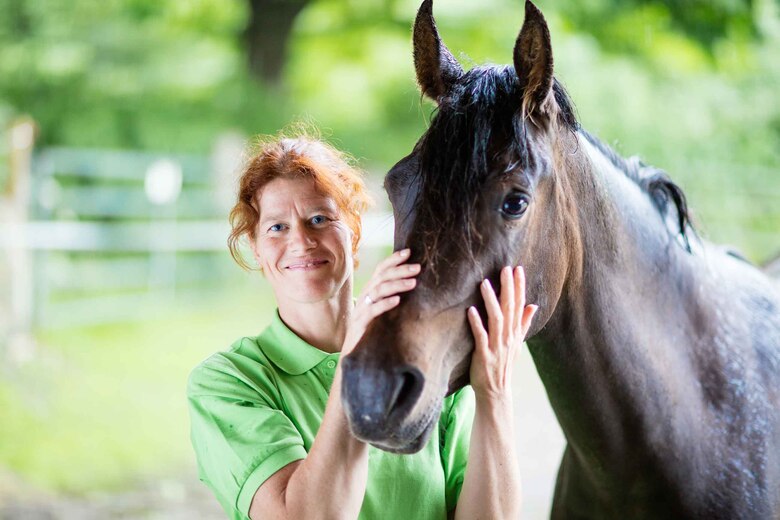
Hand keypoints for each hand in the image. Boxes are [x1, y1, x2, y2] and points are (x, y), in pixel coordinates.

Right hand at [342, 248, 419, 354]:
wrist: (353, 354)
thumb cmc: (372, 330)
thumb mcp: (383, 311)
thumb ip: (392, 297)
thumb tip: (415, 284)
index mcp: (370, 291)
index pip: (381, 269)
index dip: (393, 259)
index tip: (409, 252)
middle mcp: (365, 297)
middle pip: (381, 277)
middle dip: (400, 270)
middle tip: (417, 268)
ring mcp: (361, 309)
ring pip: (378, 290)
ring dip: (396, 285)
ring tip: (413, 283)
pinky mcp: (360, 324)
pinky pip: (372, 310)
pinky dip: (385, 303)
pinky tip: (397, 300)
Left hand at [467, 266, 537, 400]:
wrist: (496, 391)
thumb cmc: (503, 364)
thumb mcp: (517, 343)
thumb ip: (524, 323)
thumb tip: (533, 305)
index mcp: (515, 332)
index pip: (520, 305)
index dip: (519, 287)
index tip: (518, 269)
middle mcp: (508, 337)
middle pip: (510, 308)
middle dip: (508, 288)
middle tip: (505, 268)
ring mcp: (497, 346)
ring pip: (496, 319)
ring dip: (490, 300)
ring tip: (484, 283)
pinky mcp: (484, 355)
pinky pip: (481, 337)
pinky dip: (476, 323)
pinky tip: (471, 311)